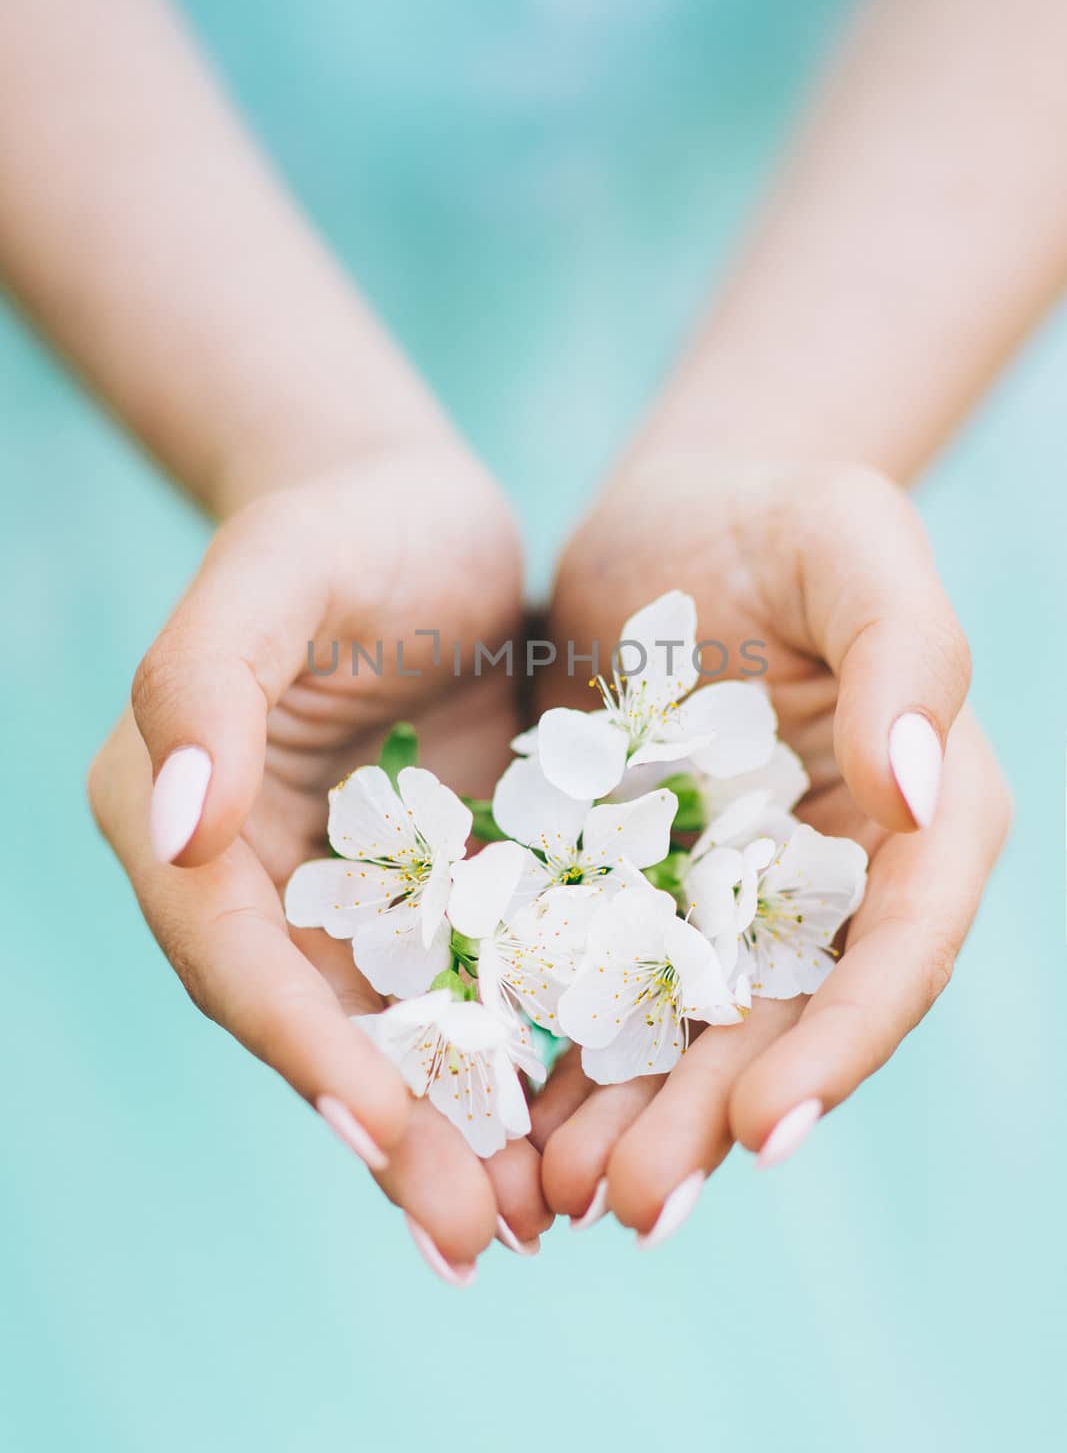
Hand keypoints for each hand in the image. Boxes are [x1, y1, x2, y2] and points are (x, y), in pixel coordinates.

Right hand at [89, 442, 553, 1276]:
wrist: (426, 518)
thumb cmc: (344, 525)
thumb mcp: (274, 574)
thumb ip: (204, 685)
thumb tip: (175, 827)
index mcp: (180, 813)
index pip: (236, 951)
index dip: (305, 1048)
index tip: (388, 1134)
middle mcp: (250, 872)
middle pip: (311, 1022)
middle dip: (389, 1130)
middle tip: (474, 1239)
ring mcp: (341, 890)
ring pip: (389, 1030)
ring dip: (452, 1130)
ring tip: (529, 1224)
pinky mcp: (428, 887)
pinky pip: (461, 988)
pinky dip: (506, 1061)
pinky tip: (572, 1128)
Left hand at [536, 459, 1010, 1236]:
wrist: (672, 518)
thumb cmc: (778, 512)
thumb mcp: (852, 539)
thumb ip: (908, 650)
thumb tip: (914, 796)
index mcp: (917, 813)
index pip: (899, 945)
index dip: (844, 1042)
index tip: (769, 1127)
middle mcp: (836, 877)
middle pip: (788, 1016)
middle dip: (716, 1118)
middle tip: (633, 1207)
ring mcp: (737, 893)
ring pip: (694, 1026)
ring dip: (638, 1117)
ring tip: (561, 1194)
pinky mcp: (646, 887)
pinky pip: (611, 983)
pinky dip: (572, 1049)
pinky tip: (515, 1113)